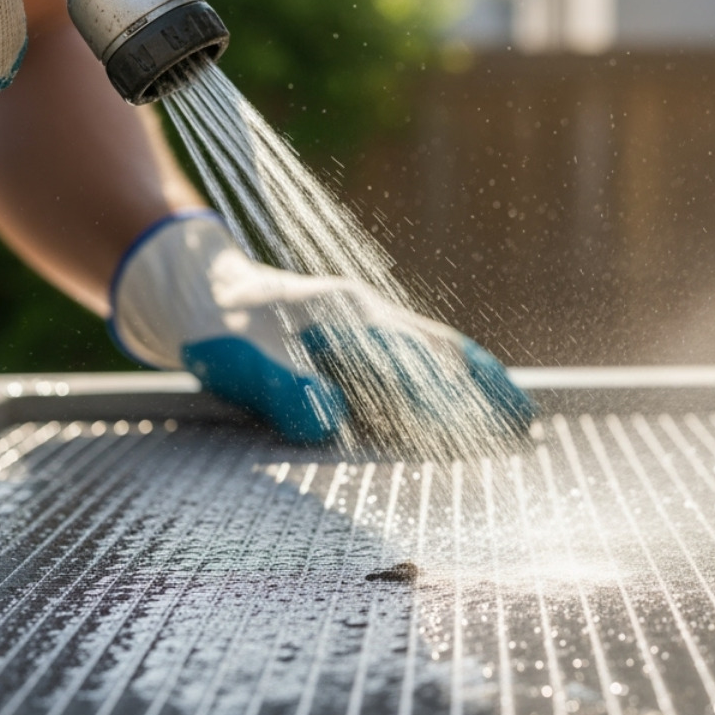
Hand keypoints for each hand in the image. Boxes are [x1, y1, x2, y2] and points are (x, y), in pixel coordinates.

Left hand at [109, 212, 533, 443]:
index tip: (493, 430)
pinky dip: (444, 376)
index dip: (456, 401)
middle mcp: (365, 317)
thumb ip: (280, 390)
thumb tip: (328, 419)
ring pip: (433, 352)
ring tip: (512, 411)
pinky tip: (453, 397)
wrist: (186, 285)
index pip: (417, 366)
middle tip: (528, 426)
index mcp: (346, 321)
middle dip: (485, 390)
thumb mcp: (235, 361)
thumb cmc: (212, 326)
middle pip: (442, 354)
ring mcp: (360, 323)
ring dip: (472, 382)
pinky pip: (412, 354)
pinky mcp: (351, 334)